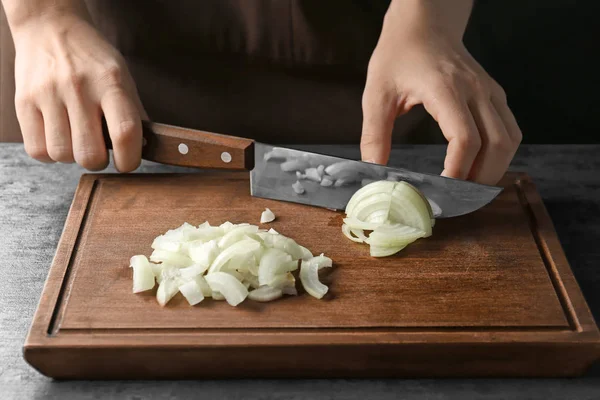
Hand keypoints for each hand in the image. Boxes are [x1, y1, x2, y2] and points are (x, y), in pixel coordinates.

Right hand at [12, 10, 146, 171]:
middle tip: (100, 150)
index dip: (129, 159)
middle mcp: (79, 88)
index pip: (125, 132)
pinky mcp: (23, 103)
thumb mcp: (123, 77)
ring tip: (76, 139)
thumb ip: (134, 112)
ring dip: (73, 156)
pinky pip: (37, 151)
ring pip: (62, 155)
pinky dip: (50, 153)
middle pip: (90, 154)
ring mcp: (48, 95)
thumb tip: (147, 148)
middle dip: (99, 161)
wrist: (50, 28)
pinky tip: (58, 137)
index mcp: (111, 82)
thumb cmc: (92, 59)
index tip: (127, 163)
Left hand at [361, 12, 521, 184]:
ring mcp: (490, 92)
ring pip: (510, 140)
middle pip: (497, 145)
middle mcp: (476, 91)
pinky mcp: (494, 94)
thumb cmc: (399, 55)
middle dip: (480, 179)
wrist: (424, 23)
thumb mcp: (377, 94)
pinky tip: (479, 166)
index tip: (441, 191)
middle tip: (457, 199)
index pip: (465, 139)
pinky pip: (509, 130)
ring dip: (495, 169)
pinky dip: (499, 154)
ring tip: (469, 189)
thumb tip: (374, 172)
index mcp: (446, 89)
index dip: (458, 172)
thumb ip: (374, 135)